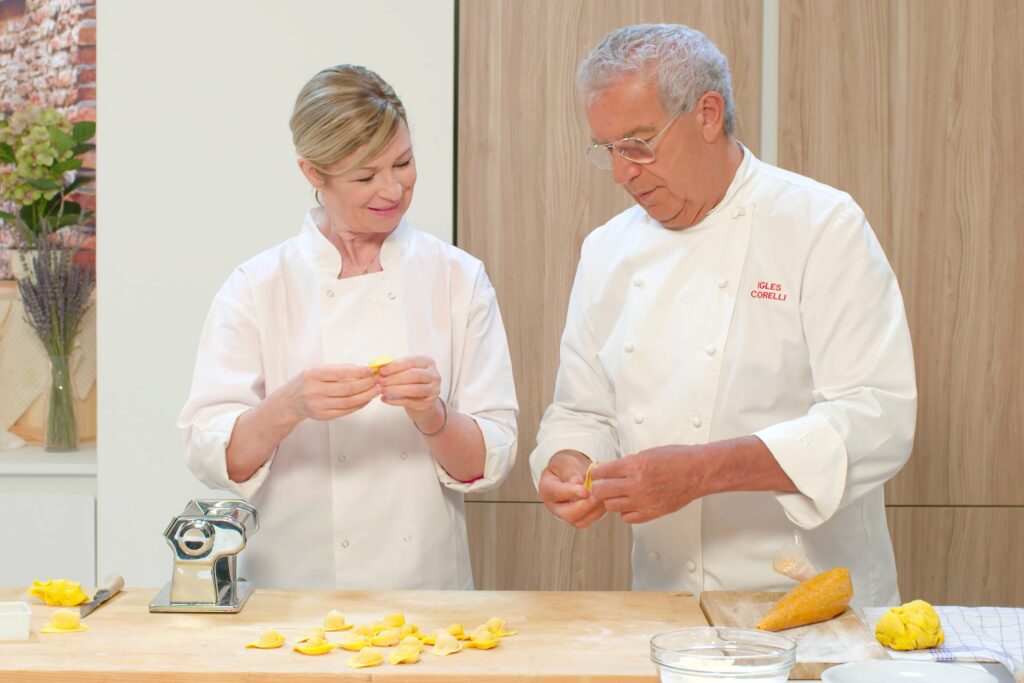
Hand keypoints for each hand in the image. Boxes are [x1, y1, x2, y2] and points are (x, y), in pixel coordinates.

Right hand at [278, 364, 379, 422]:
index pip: (340, 373)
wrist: (289, 402)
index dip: (358, 372)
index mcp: (313, 375)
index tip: (371, 370)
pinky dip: (359, 405)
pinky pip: (345, 411)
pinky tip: (366, 398)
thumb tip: (363, 368)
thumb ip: (338, 369)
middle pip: (347, 388)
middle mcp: (314, 390)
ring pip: (349, 401)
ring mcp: (318, 405)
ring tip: (376, 389)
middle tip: (378, 380)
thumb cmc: (306, 382)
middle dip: (366, 384)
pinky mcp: (323, 416)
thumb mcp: (316, 369)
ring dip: (366, 395)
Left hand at [378, 355, 442, 428]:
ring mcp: (434, 389)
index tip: (382, 370)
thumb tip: (377, 366)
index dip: (395, 366)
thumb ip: (394, 367)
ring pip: (414, 389)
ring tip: (382, 390)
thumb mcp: (405, 370)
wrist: (422, 397)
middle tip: (380, 381)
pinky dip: (396, 401)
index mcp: (428, 362)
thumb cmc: (411, 380)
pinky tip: (385, 399)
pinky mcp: (429, 403)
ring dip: (395, 389)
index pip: (411, 362)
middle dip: (394, 378)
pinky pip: (411, 402)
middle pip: (414, 375)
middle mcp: (434, 375)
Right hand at [538, 451, 605, 527]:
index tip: (585, 490)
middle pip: (568, 514)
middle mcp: (554, 506)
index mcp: (547, 489)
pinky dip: (600, 509)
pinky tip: (605, 497)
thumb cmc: (566, 467)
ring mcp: (567, 515)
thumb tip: (577, 482)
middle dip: (586, 505)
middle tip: (598, 495)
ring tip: (604, 494)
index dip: (572, 492)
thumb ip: (570, 471)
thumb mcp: (565, 461)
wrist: (572, 473)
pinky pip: (591, 519)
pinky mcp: (580, 519)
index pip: (557, 493)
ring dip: (595, 508)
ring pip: (581, 520)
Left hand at [589, 445, 709, 523]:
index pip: (601, 472)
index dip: (595, 473)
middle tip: (602, 484)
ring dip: (611, 499)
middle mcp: (636, 484)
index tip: (595, 474)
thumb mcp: (646, 453)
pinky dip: (625, 512)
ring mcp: (643, 501)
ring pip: (611, 506)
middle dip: (598, 487)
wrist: (698, 472)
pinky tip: (630, 503)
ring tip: (618, 493)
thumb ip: (625, 464)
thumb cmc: (677, 459)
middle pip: (600, 491)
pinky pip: (626, 518)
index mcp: (634, 465)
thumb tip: (607, 469)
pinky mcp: (651, 513)